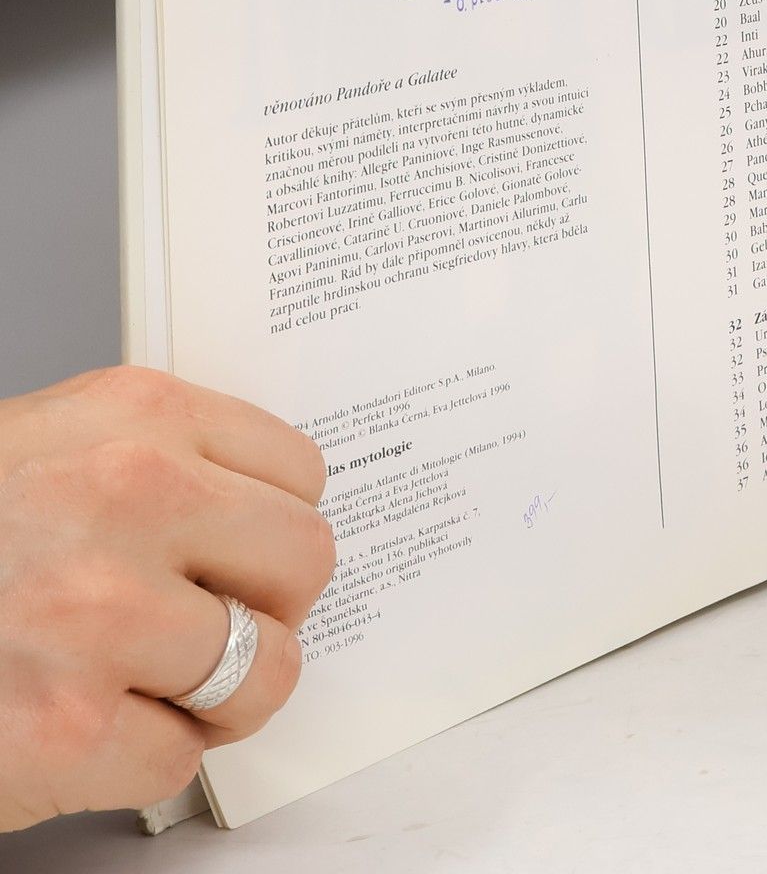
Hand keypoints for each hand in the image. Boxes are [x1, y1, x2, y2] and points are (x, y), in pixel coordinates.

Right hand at [0, 366, 334, 830]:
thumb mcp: (48, 448)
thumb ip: (157, 463)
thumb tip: (260, 514)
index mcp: (136, 418)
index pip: (299, 471)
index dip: (270, 530)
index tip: (242, 556)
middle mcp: (129, 497)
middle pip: (304, 563)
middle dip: (264, 610)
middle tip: (207, 629)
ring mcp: (98, 615)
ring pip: (263, 670)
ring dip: (214, 697)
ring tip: (145, 685)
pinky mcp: (64, 728)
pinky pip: (179, 759)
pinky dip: (135, 763)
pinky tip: (79, 729)